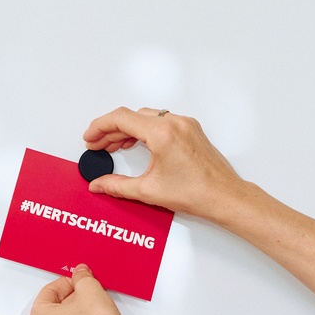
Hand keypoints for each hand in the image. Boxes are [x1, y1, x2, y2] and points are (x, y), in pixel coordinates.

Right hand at [82, 107, 246, 223]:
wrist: (225, 197)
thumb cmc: (197, 193)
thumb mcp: (148, 191)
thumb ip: (117, 186)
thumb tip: (99, 184)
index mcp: (162, 133)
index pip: (121, 118)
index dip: (100, 127)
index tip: (90, 137)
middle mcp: (175, 123)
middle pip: (133, 116)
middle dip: (111, 130)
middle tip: (97, 145)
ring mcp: (185, 125)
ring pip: (147, 118)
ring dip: (127, 129)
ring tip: (114, 146)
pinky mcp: (191, 130)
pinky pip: (162, 122)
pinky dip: (145, 130)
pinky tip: (137, 144)